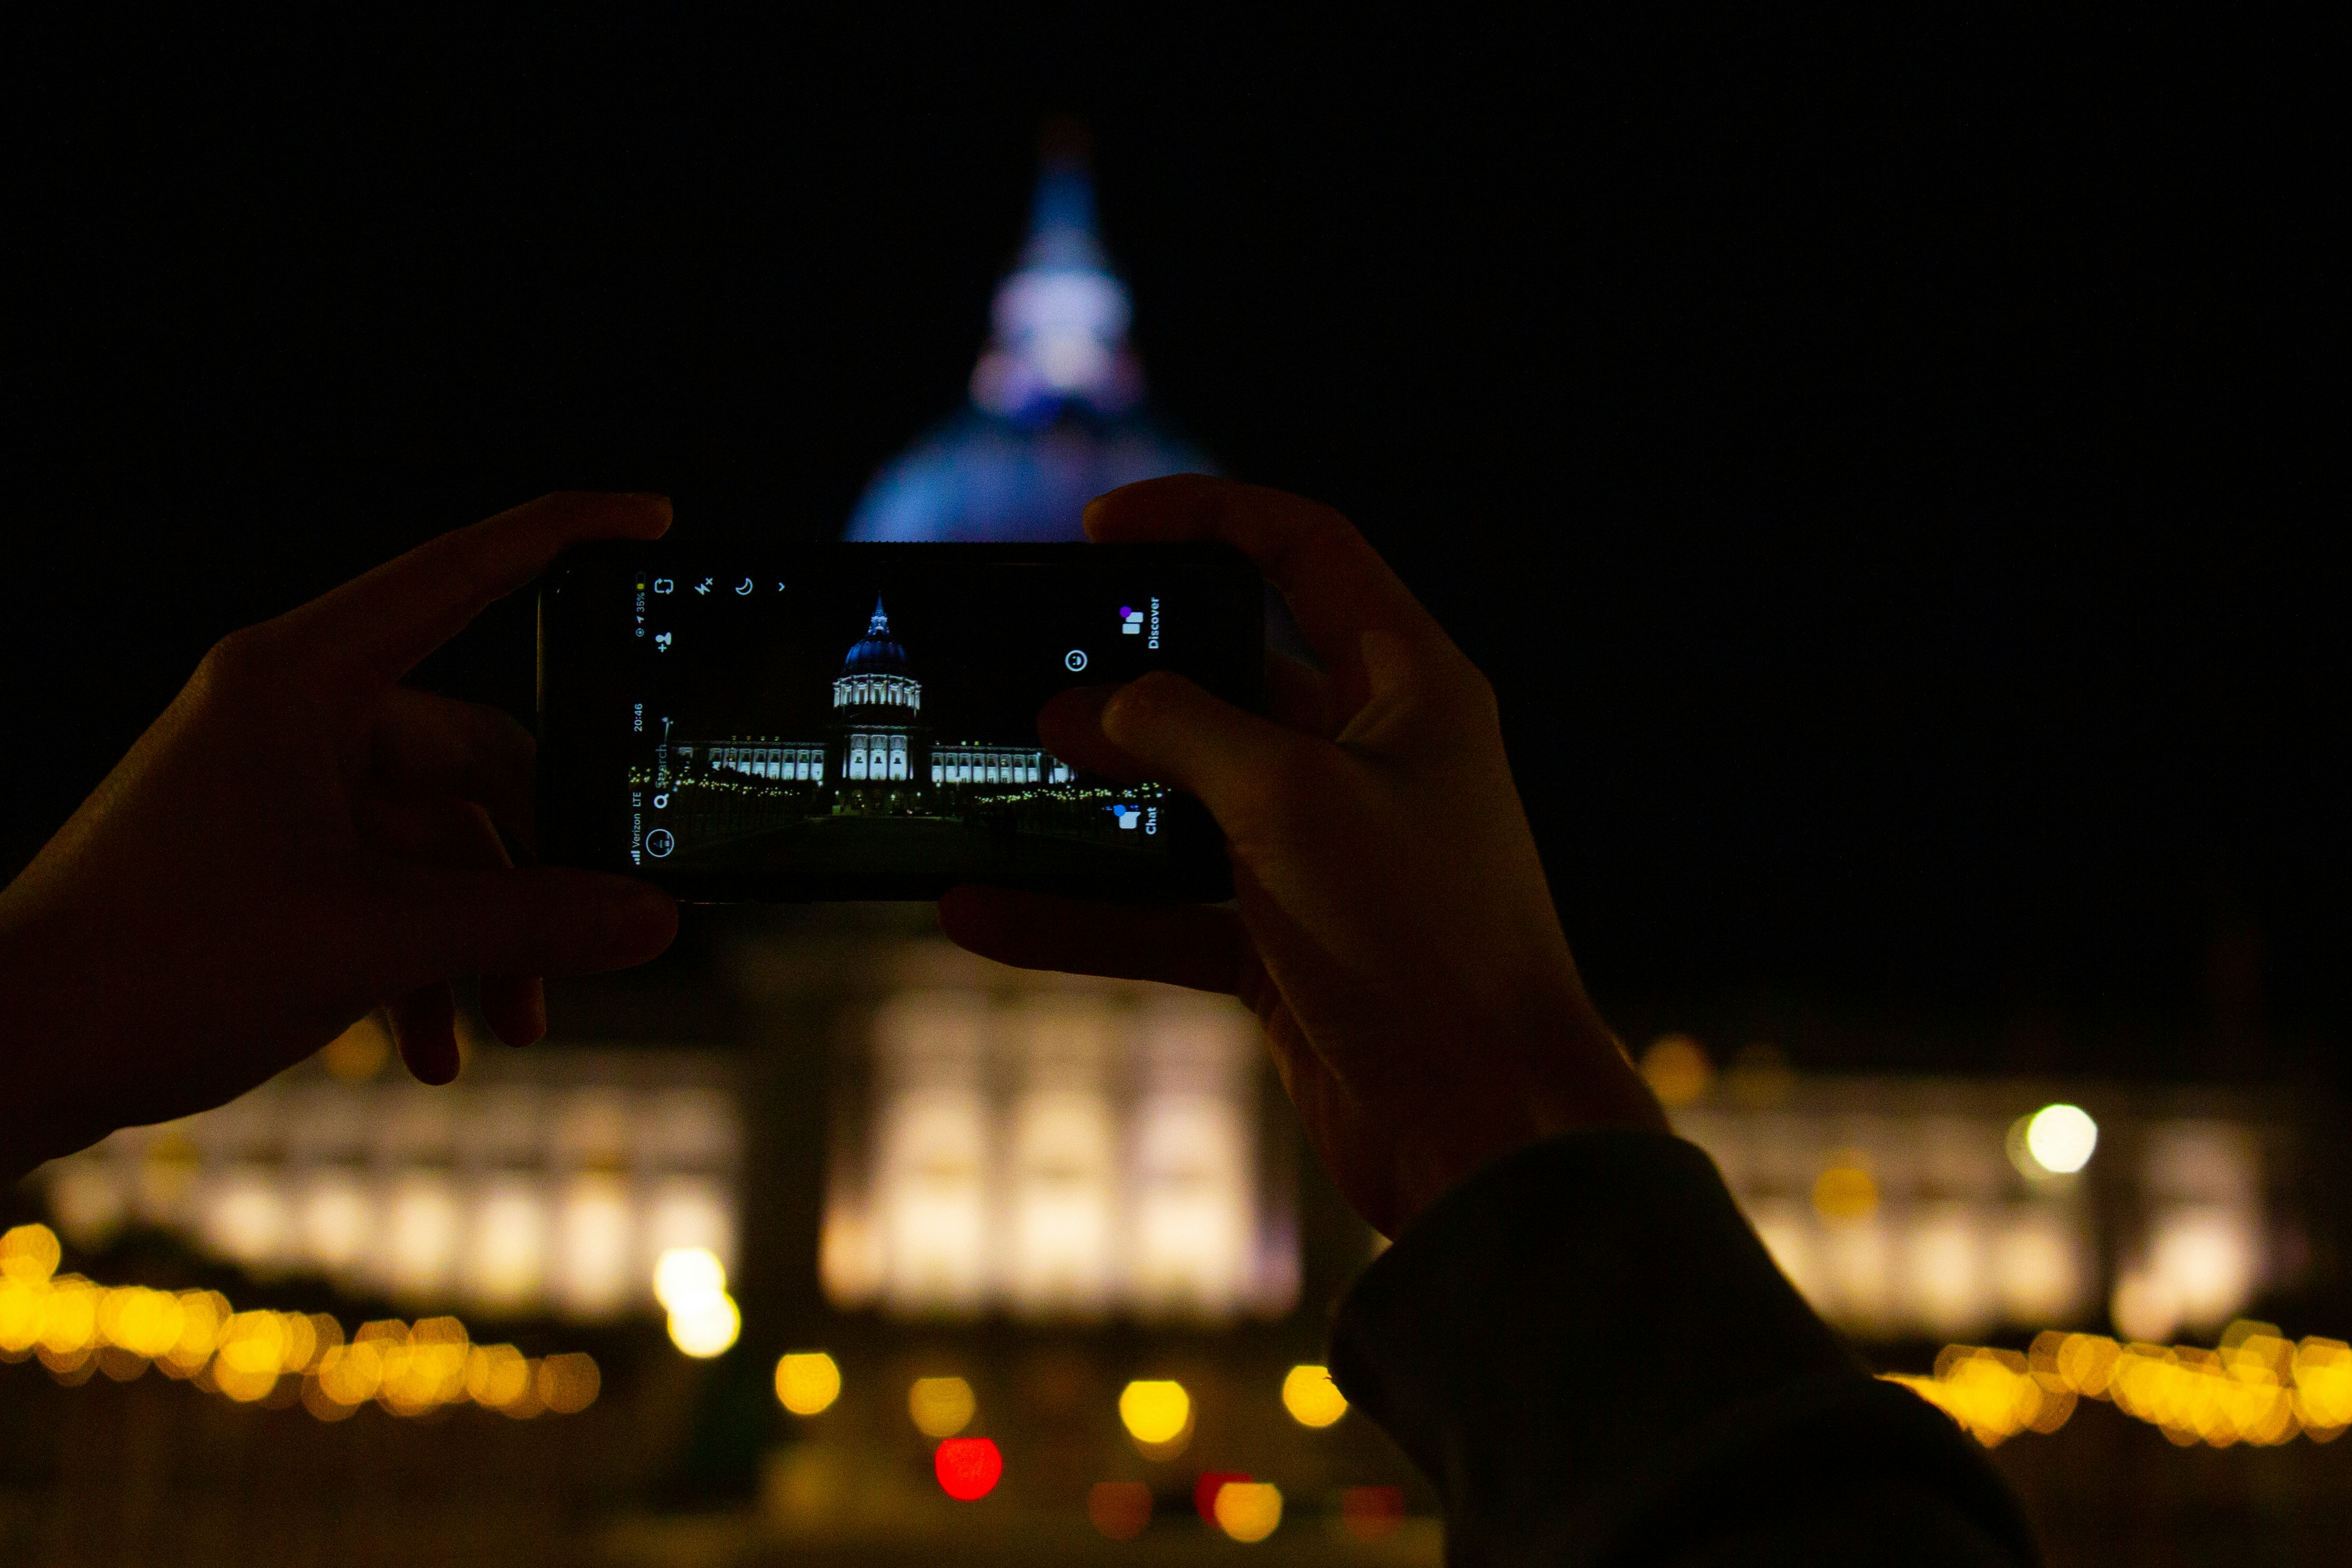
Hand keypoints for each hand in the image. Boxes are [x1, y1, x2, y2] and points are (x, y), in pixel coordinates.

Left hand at [0, 493, 680, 1178]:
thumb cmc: (158, 965)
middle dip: (540, 862)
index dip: (562, 534)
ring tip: (514, 1023)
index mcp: (303, 680)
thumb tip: (649, 917)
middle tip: (595, 936)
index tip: (649, 517)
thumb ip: (527, 922)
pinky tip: (439, 1047)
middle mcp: (294, 717)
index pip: (461, 572)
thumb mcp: (372, 940)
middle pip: (475, 752)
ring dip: (486, 935)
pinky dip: (423, 962)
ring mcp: (279, 788)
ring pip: (438, 841)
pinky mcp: (268, 858)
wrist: (12, 1053)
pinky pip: (386, 889)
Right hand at [940, 476, 1664, 1237]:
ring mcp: (1325, 858)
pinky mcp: (1286, 949)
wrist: (1487, 1129)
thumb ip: (1181, 732)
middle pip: (1229, 681)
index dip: (1205, 517)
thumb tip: (1087, 708)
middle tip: (1022, 674)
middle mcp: (1370, 760)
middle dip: (1123, 680)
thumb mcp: (1291, 802)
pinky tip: (985, 915)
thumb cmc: (1425, 941)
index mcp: (1408, 687)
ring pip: (1183, 806)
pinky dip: (1084, 915)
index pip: (1305, 553)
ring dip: (1088, 805)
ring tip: (986, 789)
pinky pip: (1166, 913)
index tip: (1100, 526)